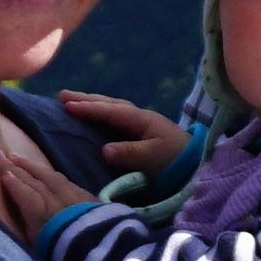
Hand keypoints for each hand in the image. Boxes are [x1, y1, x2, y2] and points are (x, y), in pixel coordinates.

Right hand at [56, 90, 188, 182]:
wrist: (199, 164)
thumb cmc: (177, 161)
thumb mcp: (154, 157)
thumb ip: (130, 153)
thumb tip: (104, 151)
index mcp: (142, 120)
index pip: (110, 111)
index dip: (89, 108)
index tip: (67, 106)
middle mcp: (140, 117)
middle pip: (109, 103)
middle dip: (85, 99)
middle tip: (61, 95)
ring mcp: (141, 123)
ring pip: (112, 109)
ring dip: (92, 104)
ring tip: (72, 102)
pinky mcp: (141, 133)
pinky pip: (115, 118)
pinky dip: (101, 113)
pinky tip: (93, 116)